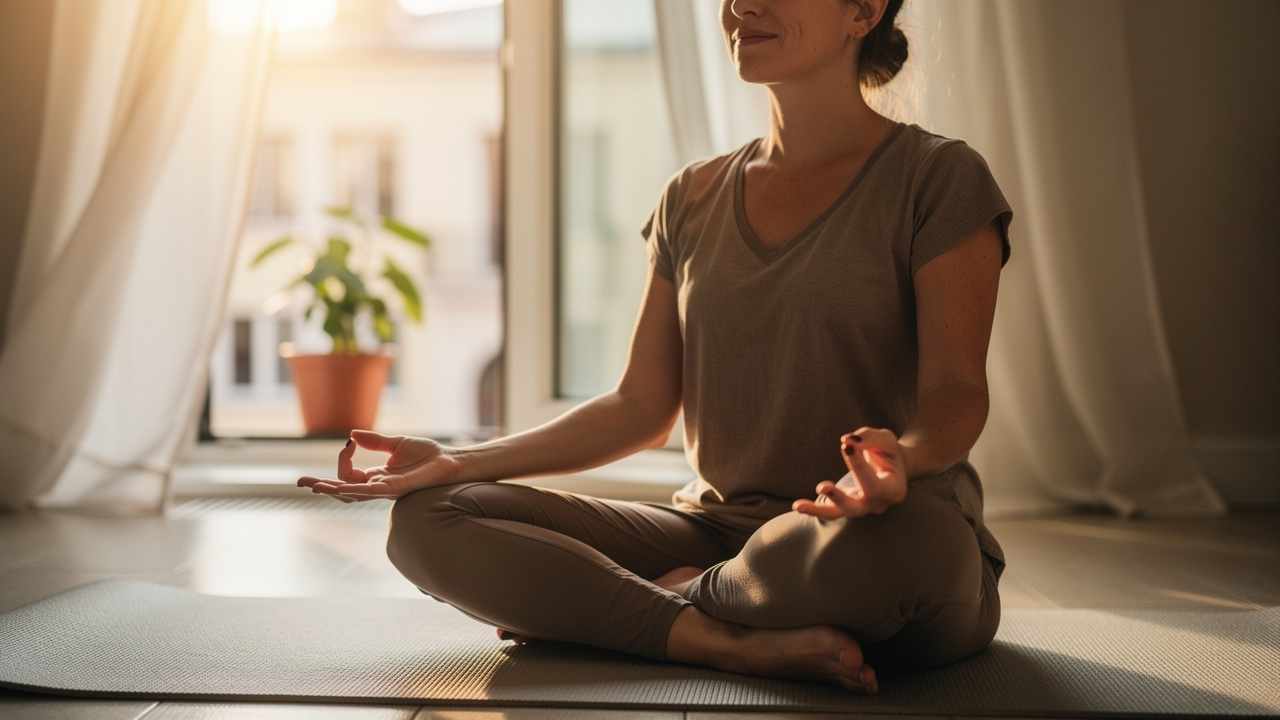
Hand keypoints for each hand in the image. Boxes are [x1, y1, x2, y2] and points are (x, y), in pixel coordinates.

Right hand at [297, 429, 462, 501]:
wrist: (450, 460)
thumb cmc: (428, 455)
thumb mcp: (397, 444)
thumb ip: (375, 441)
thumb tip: (352, 434)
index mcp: (377, 476)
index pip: (348, 474)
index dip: (343, 459)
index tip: (349, 443)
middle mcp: (378, 486)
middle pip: (343, 490)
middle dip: (322, 486)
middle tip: (301, 482)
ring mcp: (386, 490)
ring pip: (352, 494)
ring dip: (332, 490)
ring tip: (314, 485)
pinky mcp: (396, 489)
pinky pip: (370, 492)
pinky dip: (354, 489)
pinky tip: (339, 486)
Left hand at [792, 428, 907, 518]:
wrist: (892, 465)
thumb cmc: (889, 451)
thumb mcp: (886, 440)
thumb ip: (870, 438)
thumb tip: (847, 440)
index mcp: (893, 490)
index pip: (874, 485)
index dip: (858, 466)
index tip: (846, 444)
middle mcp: (877, 504)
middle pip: (857, 508)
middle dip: (838, 498)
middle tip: (822, 486)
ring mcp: (861, 508)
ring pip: (839, 514)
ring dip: (818, 510)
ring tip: (798, 506)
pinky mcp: (845, 504)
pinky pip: (829, 510)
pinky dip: (813, 509)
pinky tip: (797, 505)